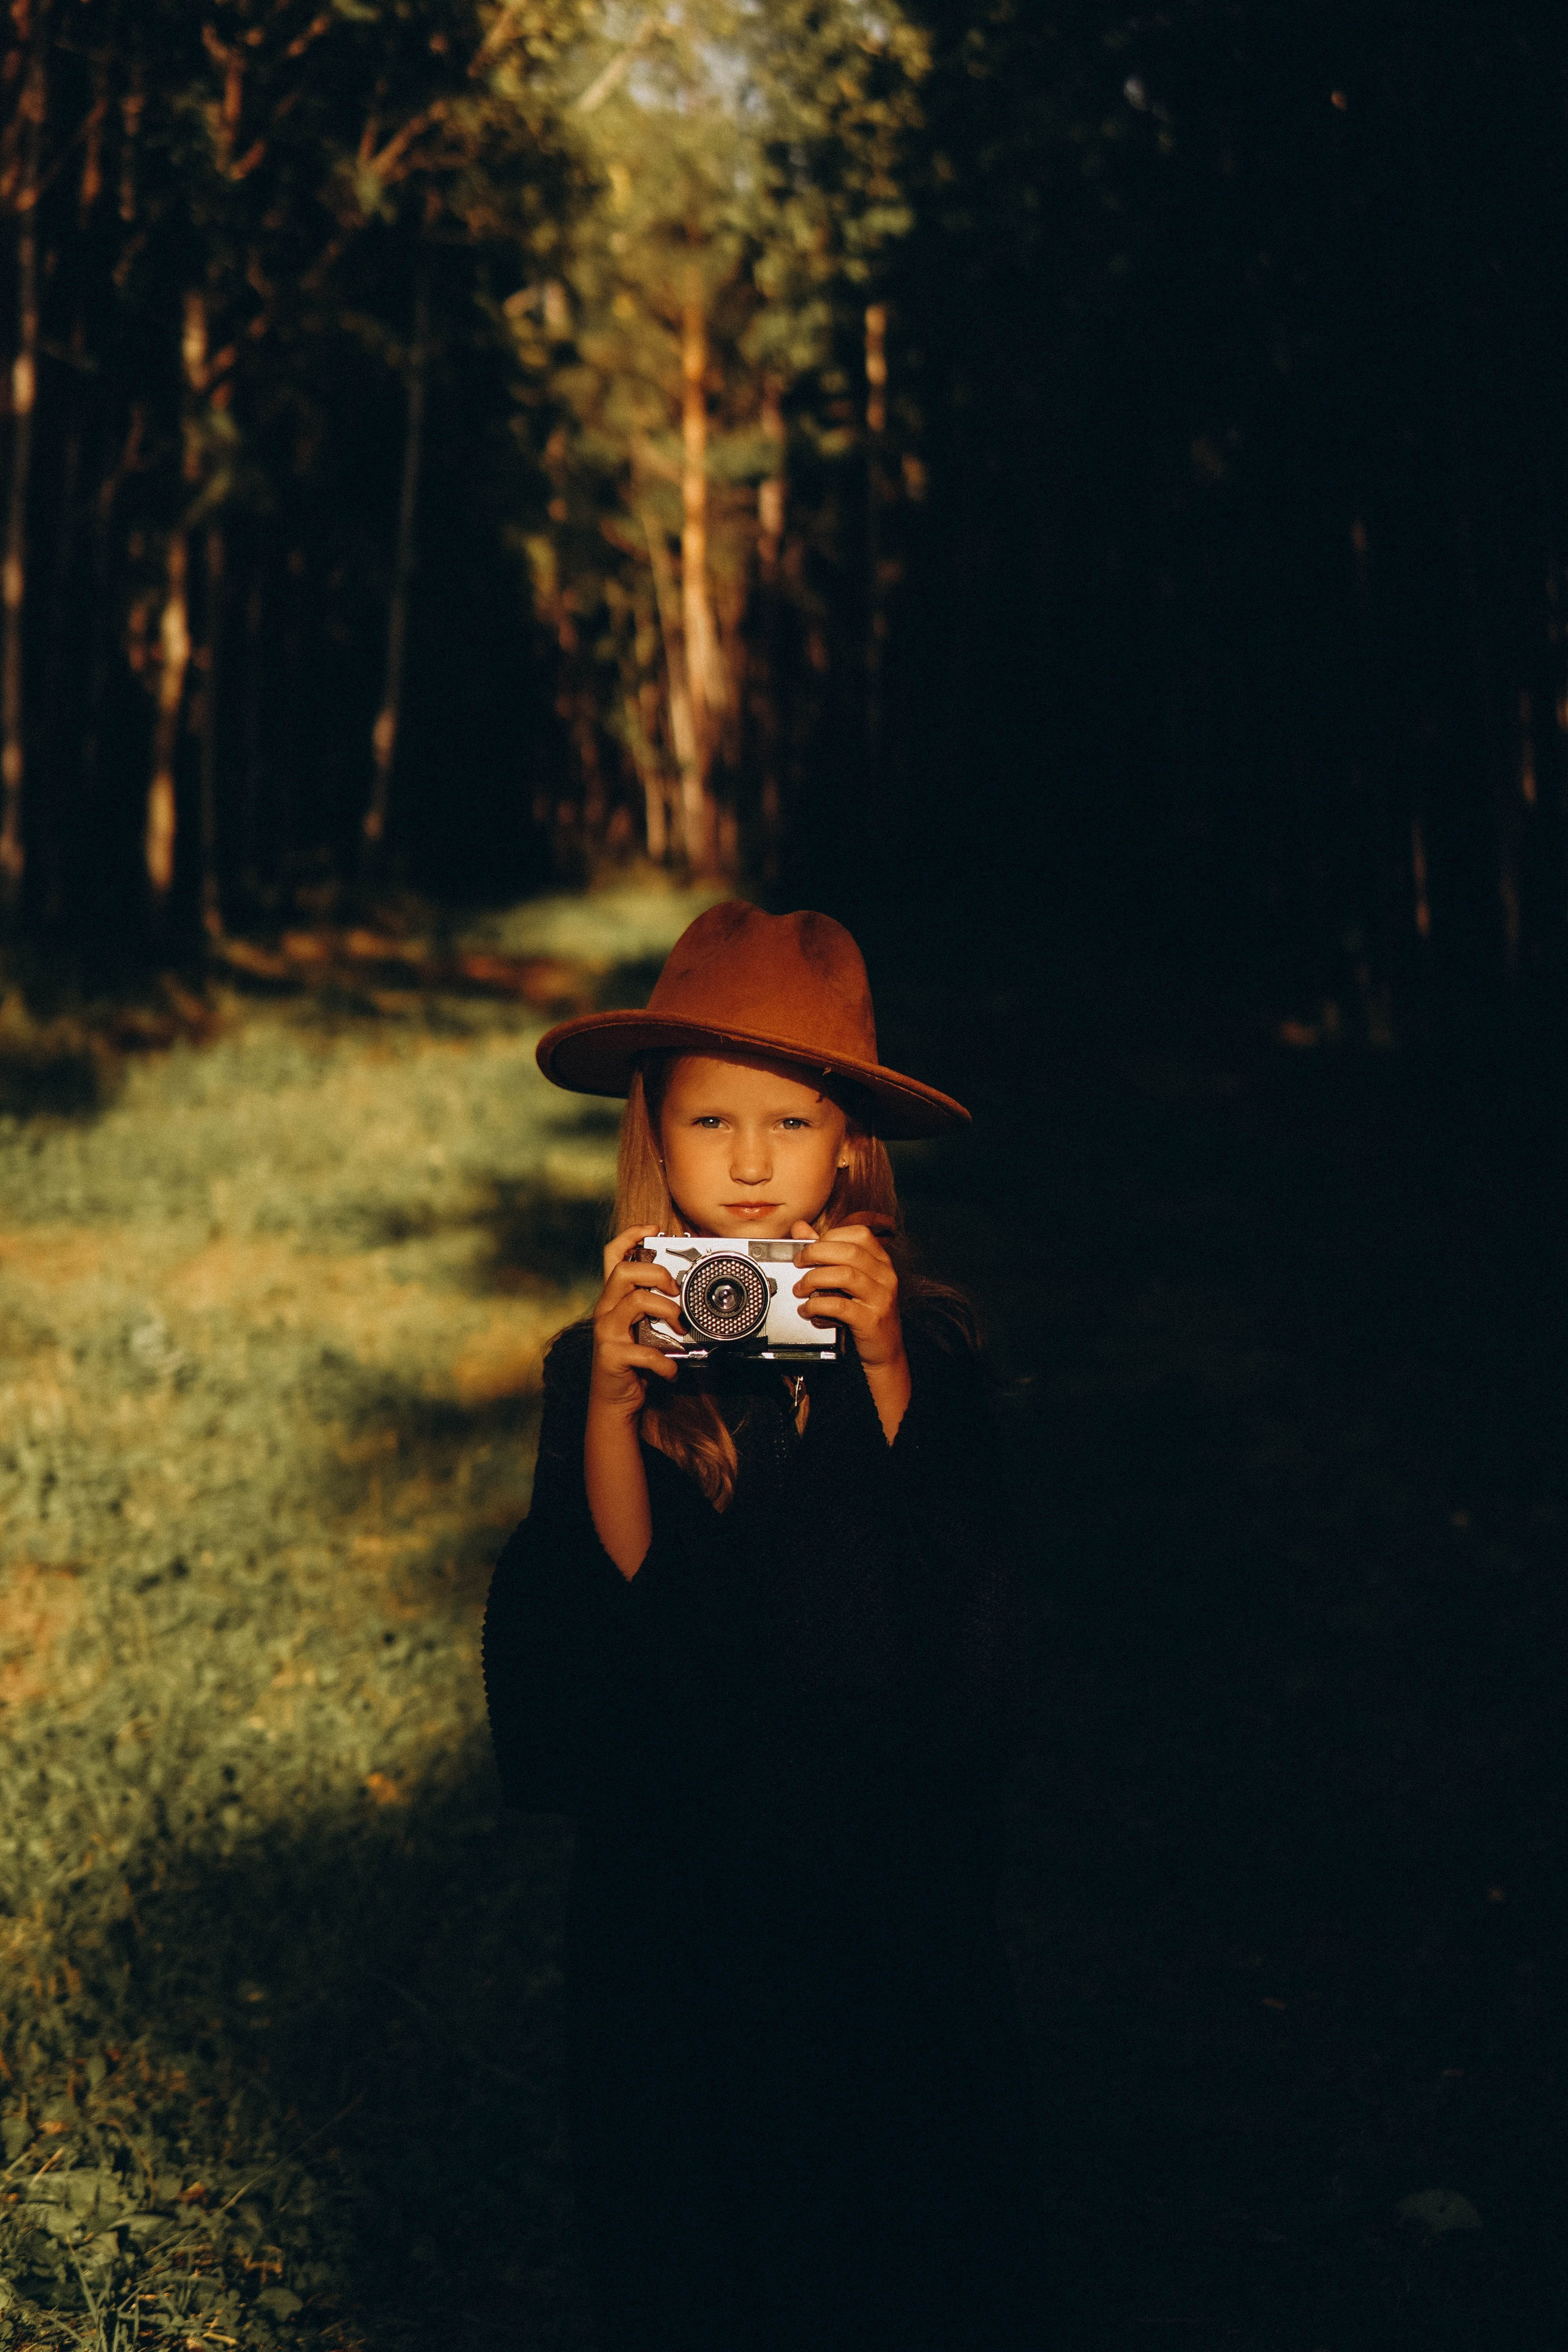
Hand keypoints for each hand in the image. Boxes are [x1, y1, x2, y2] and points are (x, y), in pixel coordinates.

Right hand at [589, 1226, 682, 1419]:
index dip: (630, 1235)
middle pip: (624, 1272)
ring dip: (667, 1312)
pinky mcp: (612, 1356)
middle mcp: (606, 1309)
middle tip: (675, 1291)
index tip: (654, 1229)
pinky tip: (672, 1369)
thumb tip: (686, 1290)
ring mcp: (606, 1332)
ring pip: (636, 1302)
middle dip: (656, 1274)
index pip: (613, 1255)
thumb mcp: (642, 1326)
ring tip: (681, 1330)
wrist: (615, 1399)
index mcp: (614, 1298)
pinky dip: (665, 1361)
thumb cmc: (633, 1359)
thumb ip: (655, 1306)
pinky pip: (643, 1351)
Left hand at [789, 1218, 905, 1371]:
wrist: (884, 1349)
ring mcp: (881, 1297)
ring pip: (845, 1275)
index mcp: (881, 1261)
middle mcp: (885, 1275)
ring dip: (814, 1279)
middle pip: (849, 1251)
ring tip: (800, 1289)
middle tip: (798, 1263)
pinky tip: (807, 1309)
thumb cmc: (864, 1311)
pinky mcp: (871, 1320)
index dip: (830, 1236)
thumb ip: (826, 1252)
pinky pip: (840, 1306)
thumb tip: (800, 1229)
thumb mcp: (849, 1280)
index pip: (859, 1234)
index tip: (809, 1246)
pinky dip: (817, 1305)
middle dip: (816, 1253)